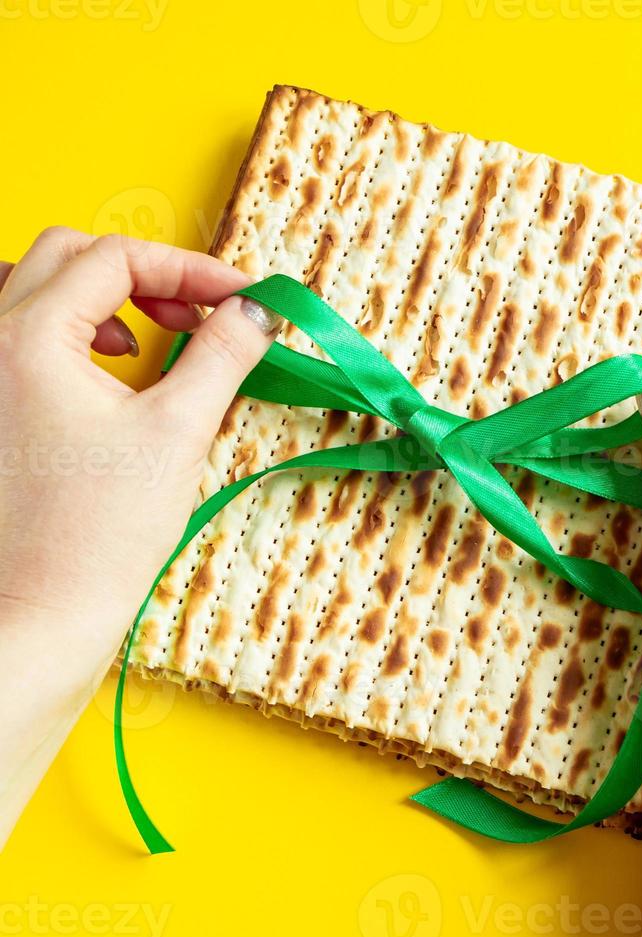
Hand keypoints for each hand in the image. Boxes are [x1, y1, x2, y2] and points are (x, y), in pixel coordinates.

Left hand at [0, 228, 277, 844]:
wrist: (36, 615)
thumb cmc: (98, 535)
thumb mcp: (178, 431)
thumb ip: (222, 355)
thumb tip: (256, 312)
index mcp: (27, 337)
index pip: (116, 257)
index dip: (191, 268)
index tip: (242, 299)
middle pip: (65, 256)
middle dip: (141, 274)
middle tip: (198, 314)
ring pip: (29, 288)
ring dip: (96, 298)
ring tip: (144, 339)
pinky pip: (12, 335)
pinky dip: (63, 333)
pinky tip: (104, 374)